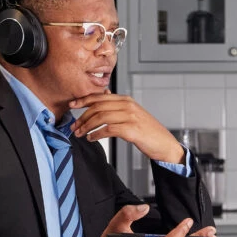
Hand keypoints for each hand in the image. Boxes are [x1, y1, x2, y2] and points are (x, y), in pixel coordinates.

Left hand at [69, 91, 184, 163]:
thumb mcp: (133, 112)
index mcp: (126, 100)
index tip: (72, 105)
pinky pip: (108, 129)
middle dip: (82, 117)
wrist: (164, 144)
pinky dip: (96, 134)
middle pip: (98, 106)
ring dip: (87, 126)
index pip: (100, 96)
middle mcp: (128, 105)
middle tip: (73, 126)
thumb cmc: (147, 131)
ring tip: (79, 134)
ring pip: (101, 117)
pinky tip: (91, 138)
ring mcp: (130, 116)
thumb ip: (118, 103)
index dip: (83, 100)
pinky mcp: (131, 129)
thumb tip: (105, 92)